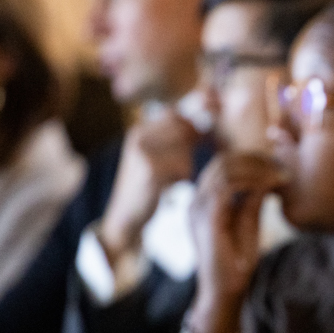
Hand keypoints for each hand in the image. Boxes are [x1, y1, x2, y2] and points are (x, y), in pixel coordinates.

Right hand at [99, 112, 202, 257]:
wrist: (126, 216)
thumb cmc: (149, 185)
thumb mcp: (158, 156)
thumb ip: (177, 138)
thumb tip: (206, 116)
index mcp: (139, 130)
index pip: (176, 116)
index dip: (191, 129)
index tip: (195, 144)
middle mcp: (138, 136)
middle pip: (184, 131)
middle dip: (189, 149)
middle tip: (179, 167)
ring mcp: (143, 152)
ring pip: (186, 151)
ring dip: (185, 167)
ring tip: (169, 179)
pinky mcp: (150, 171)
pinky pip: (184, 168)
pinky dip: (181, 179)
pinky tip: (168, 187)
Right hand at [188, 152, 286, 332]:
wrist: (226, 290)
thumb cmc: (237, 261)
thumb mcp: (247, 222)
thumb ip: (251, 199)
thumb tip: (266, 177)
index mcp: (203, 201)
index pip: (222, 166)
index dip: (249, 159)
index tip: (275, 164)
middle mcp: (195, 201)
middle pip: (222, 162)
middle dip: (254, 159)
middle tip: (281, 165)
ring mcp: (198, 208)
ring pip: (224, 169)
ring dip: (256, 168)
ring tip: (280, 174)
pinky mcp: (207, 218)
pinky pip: (227, 186)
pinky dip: (252, 180)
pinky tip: (272, 185)